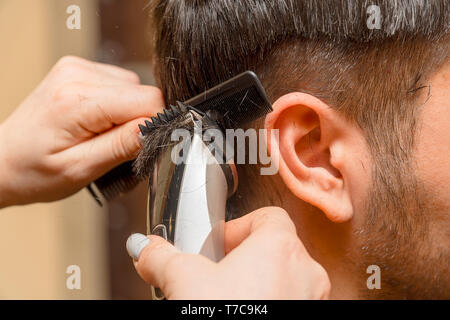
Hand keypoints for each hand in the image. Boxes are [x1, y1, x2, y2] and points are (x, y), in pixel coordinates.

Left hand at [0, 56, 163, 206]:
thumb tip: (155, 127)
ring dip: (128, 114)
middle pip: (143, 92)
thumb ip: (122, 146)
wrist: (4, 160)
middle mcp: (77, 75)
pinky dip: (117, 105)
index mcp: (76, 101)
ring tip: (101, 134)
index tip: (140, 147)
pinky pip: (120, 84)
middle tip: (113, 146)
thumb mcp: (80, 169)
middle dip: (139, 122)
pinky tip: (97, 121)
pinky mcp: (79, 69)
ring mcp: (77, 68)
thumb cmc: (34, 170)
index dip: (153, 126)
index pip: (147, 100)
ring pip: (134, 87)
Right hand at [127, 207, 330, 298]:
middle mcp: (304, 271)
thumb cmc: (226, 315)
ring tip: (227, 296)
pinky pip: (289, 299)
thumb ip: (162, 256)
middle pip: (274, 247)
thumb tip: (145, 248)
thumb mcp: (183, 280)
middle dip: (243, 258)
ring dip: (257, 282)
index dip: (238, 225)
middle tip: (218, 272)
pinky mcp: (308, 317)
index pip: (267, 216)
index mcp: (280, 246)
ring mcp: (310, 299)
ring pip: (284, 277)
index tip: (217, 243)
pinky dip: (269, 301)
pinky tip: (242, 312)